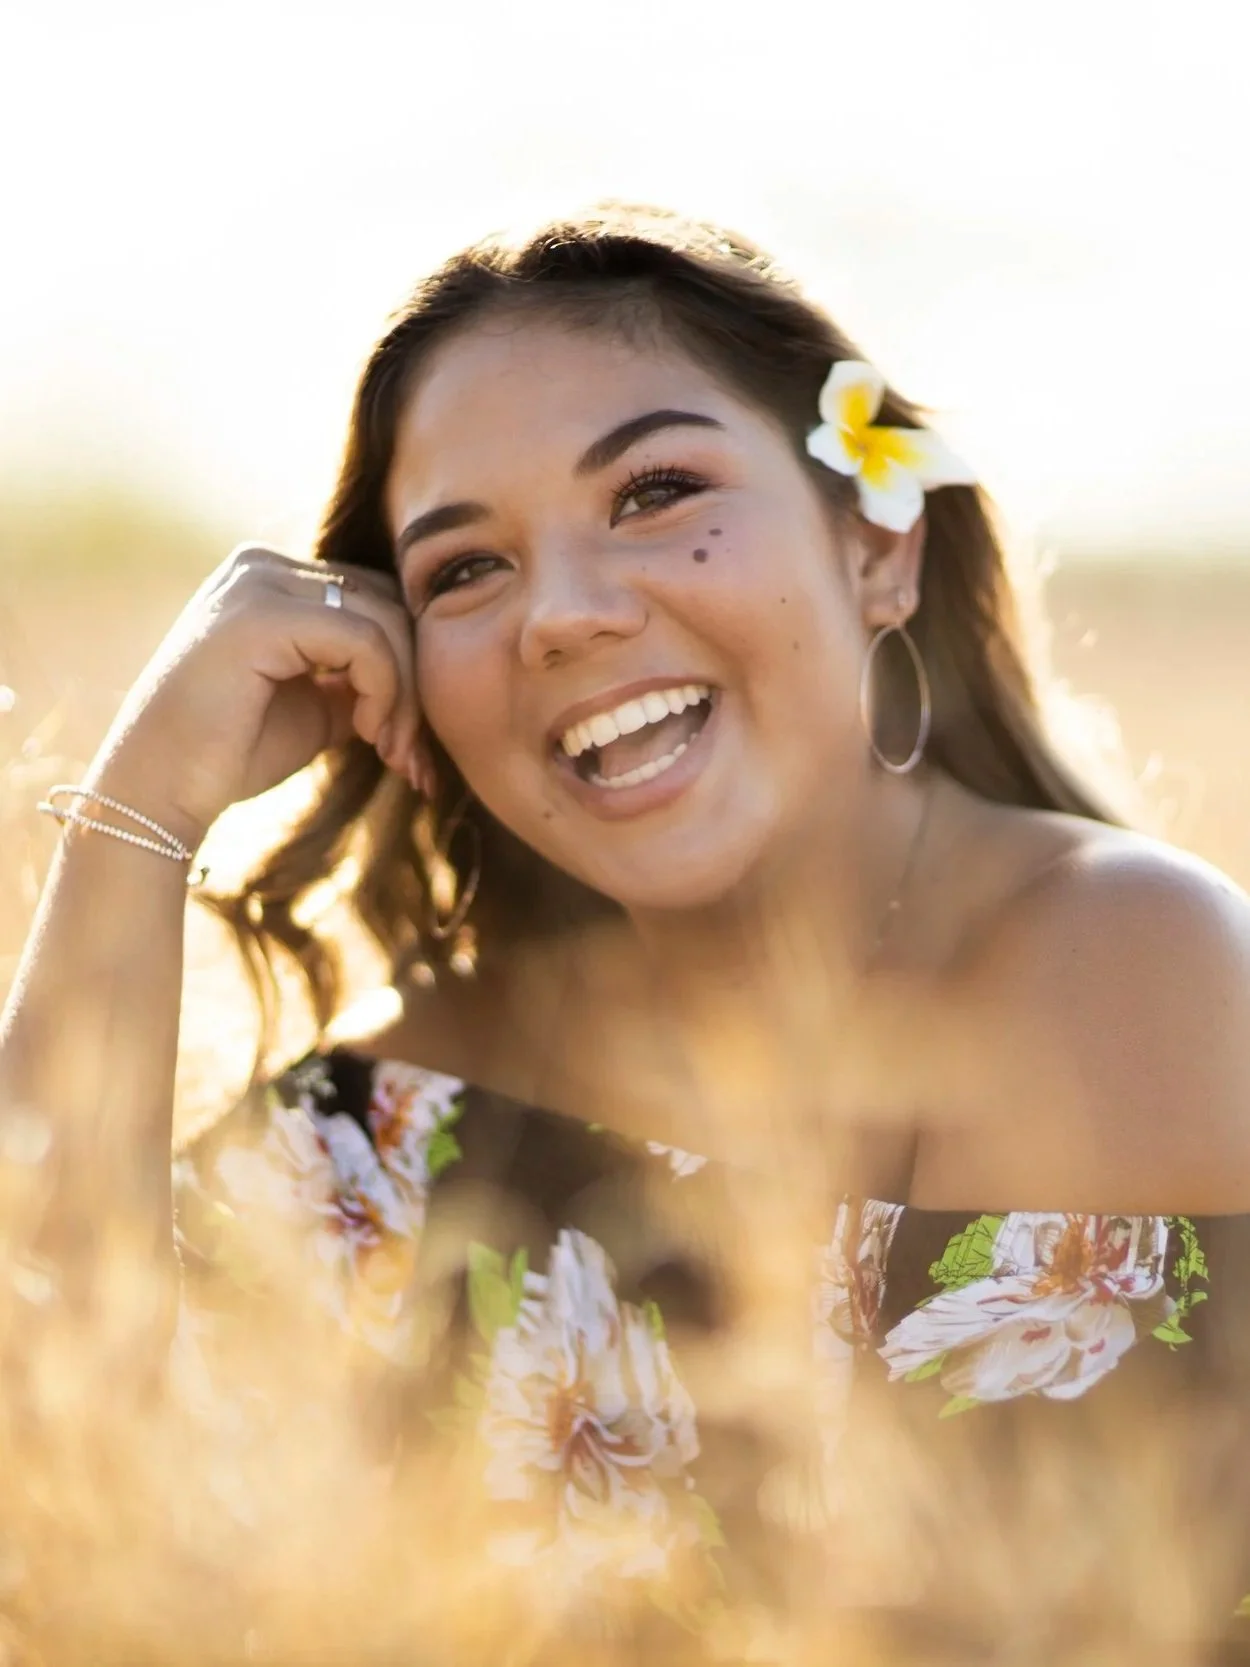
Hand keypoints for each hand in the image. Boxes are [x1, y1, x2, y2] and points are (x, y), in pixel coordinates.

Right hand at [86, 545, 421, 846]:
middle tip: (413, 757)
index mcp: (269, 579)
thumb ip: (359, 676)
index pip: (373, 600)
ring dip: (406, 697)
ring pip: (384, 622)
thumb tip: (423, 673)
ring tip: (396, 756)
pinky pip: (365, 642)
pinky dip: (386, 692)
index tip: (409, 742)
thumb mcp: (315, 706)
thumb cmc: (229, 756)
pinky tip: (370, 735)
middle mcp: (261, 566)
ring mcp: (258, 583)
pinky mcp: (261, 615)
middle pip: (386, 604)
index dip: (408, 667)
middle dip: (415, 683)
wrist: (157, 794)